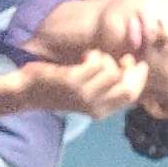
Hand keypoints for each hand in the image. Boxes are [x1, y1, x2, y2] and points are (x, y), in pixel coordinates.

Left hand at [19, 52, 149, 119]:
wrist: (28, 93)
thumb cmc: (56, 90)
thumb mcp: (84, 94)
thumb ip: (104, 88)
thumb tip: (126, 70)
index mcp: (101, 111)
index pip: (132, 95)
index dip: (139, 78)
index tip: (136, 63)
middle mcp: (96, 107)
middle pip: (128, 87)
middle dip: (130, 68)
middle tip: (123, 56)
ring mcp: (85, 95)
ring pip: (113, 72)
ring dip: (107, 59)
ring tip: (95, 57)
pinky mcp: (73, 82)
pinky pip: (96, 63)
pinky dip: (94, 55)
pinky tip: (85, 56)